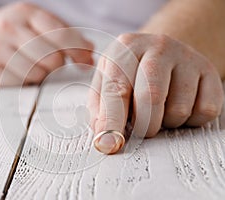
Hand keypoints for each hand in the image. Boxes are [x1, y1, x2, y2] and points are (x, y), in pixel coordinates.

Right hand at [0, 3, 92, 86]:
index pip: (62, 34)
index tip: (87, 62)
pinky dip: (25, 81)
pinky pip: (21, 83)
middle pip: (53, 58)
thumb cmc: (11, 32)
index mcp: (25, 12)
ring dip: (41, 74)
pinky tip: (16, 71)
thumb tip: (90, 52)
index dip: (79, 51)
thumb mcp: (34, 23)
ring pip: (39, 73)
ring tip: (30, 65)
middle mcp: (8, 27)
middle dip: (58, 65)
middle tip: (51, 63)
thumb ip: (64, 34)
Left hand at [88, 33, 223, 153]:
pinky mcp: (209, 72)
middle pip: (151, 98)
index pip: (116, 89)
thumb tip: (103, 136)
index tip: (109, 145)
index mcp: (127, 47)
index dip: (111, 121)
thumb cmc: (131, 71)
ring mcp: (187, 57)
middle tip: (140, 129)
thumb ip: (100, 107)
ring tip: (159, 109)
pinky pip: (204, 111)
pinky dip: (189, 121)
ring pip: (179, 109)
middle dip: (143, 126)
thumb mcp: (107, 80)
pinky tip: (178, 105)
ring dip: (166, 123)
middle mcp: (158, 47)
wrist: (164, 51)